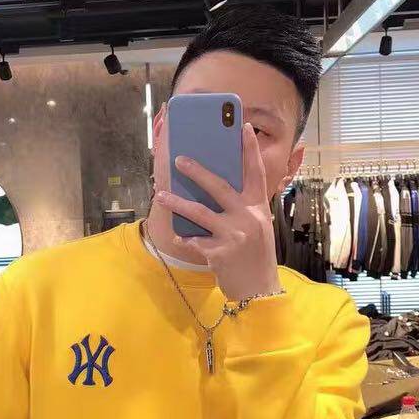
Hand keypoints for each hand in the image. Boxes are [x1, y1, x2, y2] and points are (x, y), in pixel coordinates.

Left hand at [156, 122, 280, 300]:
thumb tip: (214, 189)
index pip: (256, 173)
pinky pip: (194, 241)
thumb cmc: (254, 257)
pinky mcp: (219, 253)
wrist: (258, 290)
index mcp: (257, 208)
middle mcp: (248, 218)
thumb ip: (241, 209)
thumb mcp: (256, 228)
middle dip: (197, 171)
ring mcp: (234, 235)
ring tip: (160, 195)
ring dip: (177, 203)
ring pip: (199, 212)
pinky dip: (184, 238)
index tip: (243, 127)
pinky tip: (176, 235)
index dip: (250, 150)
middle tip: (179, 159)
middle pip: (219, 187)